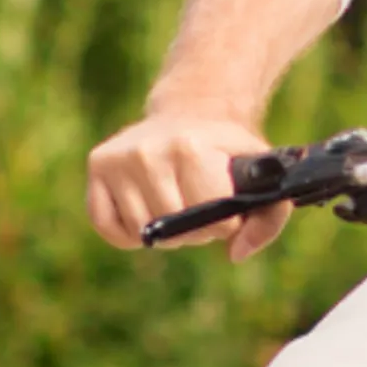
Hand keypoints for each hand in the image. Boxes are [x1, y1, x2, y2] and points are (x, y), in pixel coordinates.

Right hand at [86, 95, 286, 258]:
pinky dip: (128, 234)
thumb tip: (236, 255)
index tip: (227, 210)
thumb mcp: (258, 169)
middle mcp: (147, 151)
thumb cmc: (224, 150)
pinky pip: (107, 226)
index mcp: (188, 148)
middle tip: (201, 208)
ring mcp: (117, 159)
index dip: (225, 224)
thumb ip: (270, 214)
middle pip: (175, 229)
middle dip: (195, 231)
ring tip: (176, 206)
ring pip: (142, 232)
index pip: (210, 218)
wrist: (189, 111)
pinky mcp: (97, 165)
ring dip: (164, 234)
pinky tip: (146, 214)